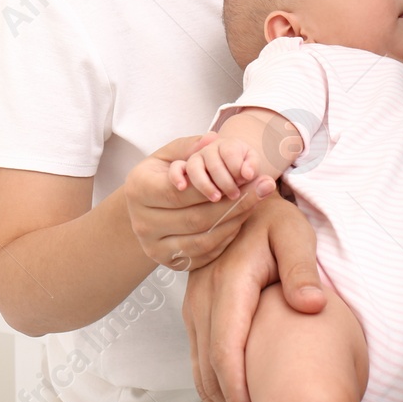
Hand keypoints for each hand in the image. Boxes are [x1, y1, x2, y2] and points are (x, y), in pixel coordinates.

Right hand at [126, 133, 275, 271]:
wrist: (145, 207)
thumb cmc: (161, 174)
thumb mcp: (171, 154)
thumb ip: (191, 146)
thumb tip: (213, 139)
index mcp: (138, 190)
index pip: (179, 192)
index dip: (213, 185)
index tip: (245, 177)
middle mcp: (142, 223)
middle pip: (195, 218)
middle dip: (235, 203)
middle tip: (265, 187)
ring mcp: (154, 247)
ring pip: (203, 239)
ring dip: (235, 220)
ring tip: (258, 201)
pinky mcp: (169, 262)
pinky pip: (206, 253)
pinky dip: (227, 237)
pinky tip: (241, 219)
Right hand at [183, 195, 321, 401]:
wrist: (239, 198)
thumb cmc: (272, 218)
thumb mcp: (295, 235)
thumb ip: (302, 270)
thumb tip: (312, 305)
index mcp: (228, 283)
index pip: (227, 350)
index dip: (240, 391)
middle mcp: (203, 297)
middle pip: (207, 368)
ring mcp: (195, 304)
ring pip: (199, 367)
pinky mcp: (196, 309)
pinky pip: (199, 356)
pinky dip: (215, 385)